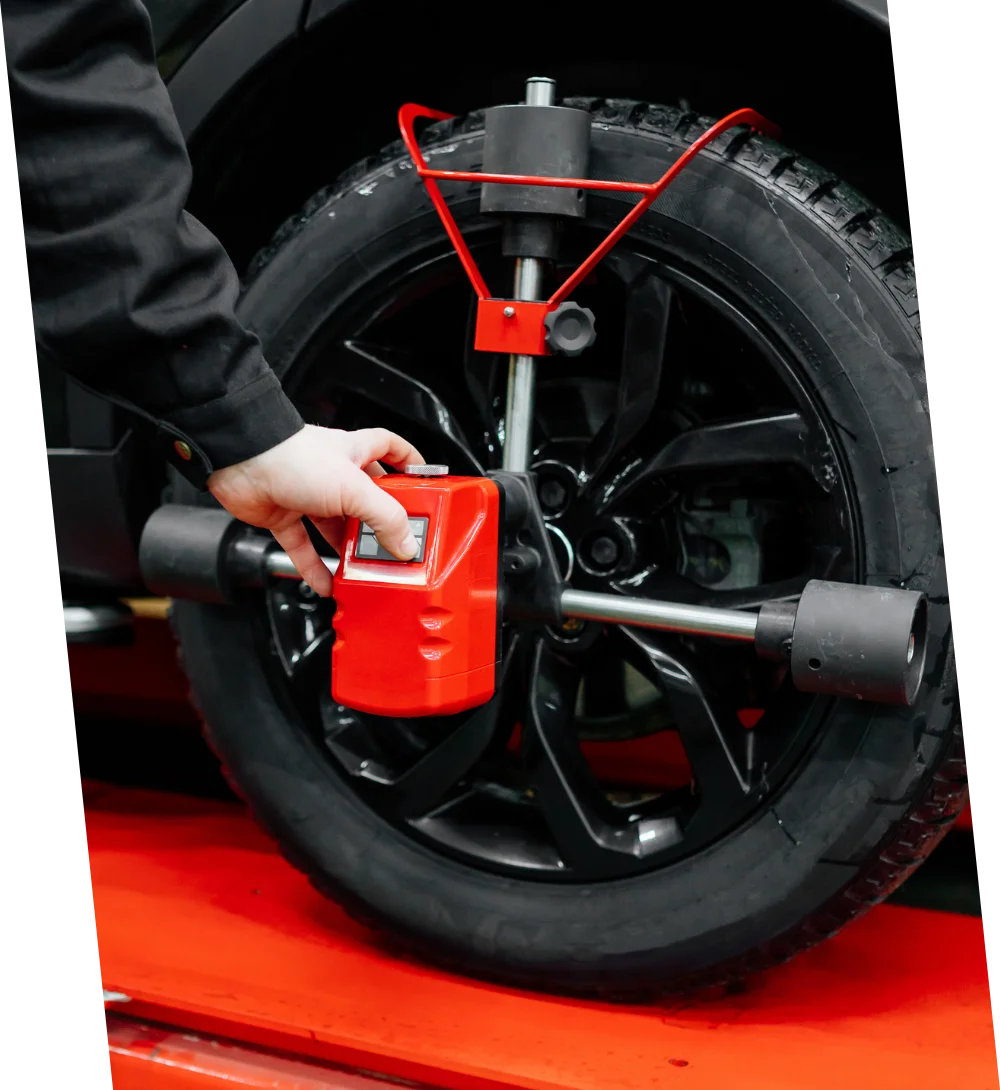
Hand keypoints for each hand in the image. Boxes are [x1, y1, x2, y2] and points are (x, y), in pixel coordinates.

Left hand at [207, 424, 424, 595]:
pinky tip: (326, 583)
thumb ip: (385, 517)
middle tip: (395, 546)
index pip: (391, 449)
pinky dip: (314, 567)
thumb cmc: (292, 457)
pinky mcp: (284, 515)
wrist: (240, 462)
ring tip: (365, 571)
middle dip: (381, 523)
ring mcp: (307, 495)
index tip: (422, 485)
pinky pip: (304, 547)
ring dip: (349, 550)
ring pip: (336, 527)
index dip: (408, 463)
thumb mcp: (354, 488)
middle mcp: (333, 473)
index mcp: (354, 453)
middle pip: (366, 500)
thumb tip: (406, 544)